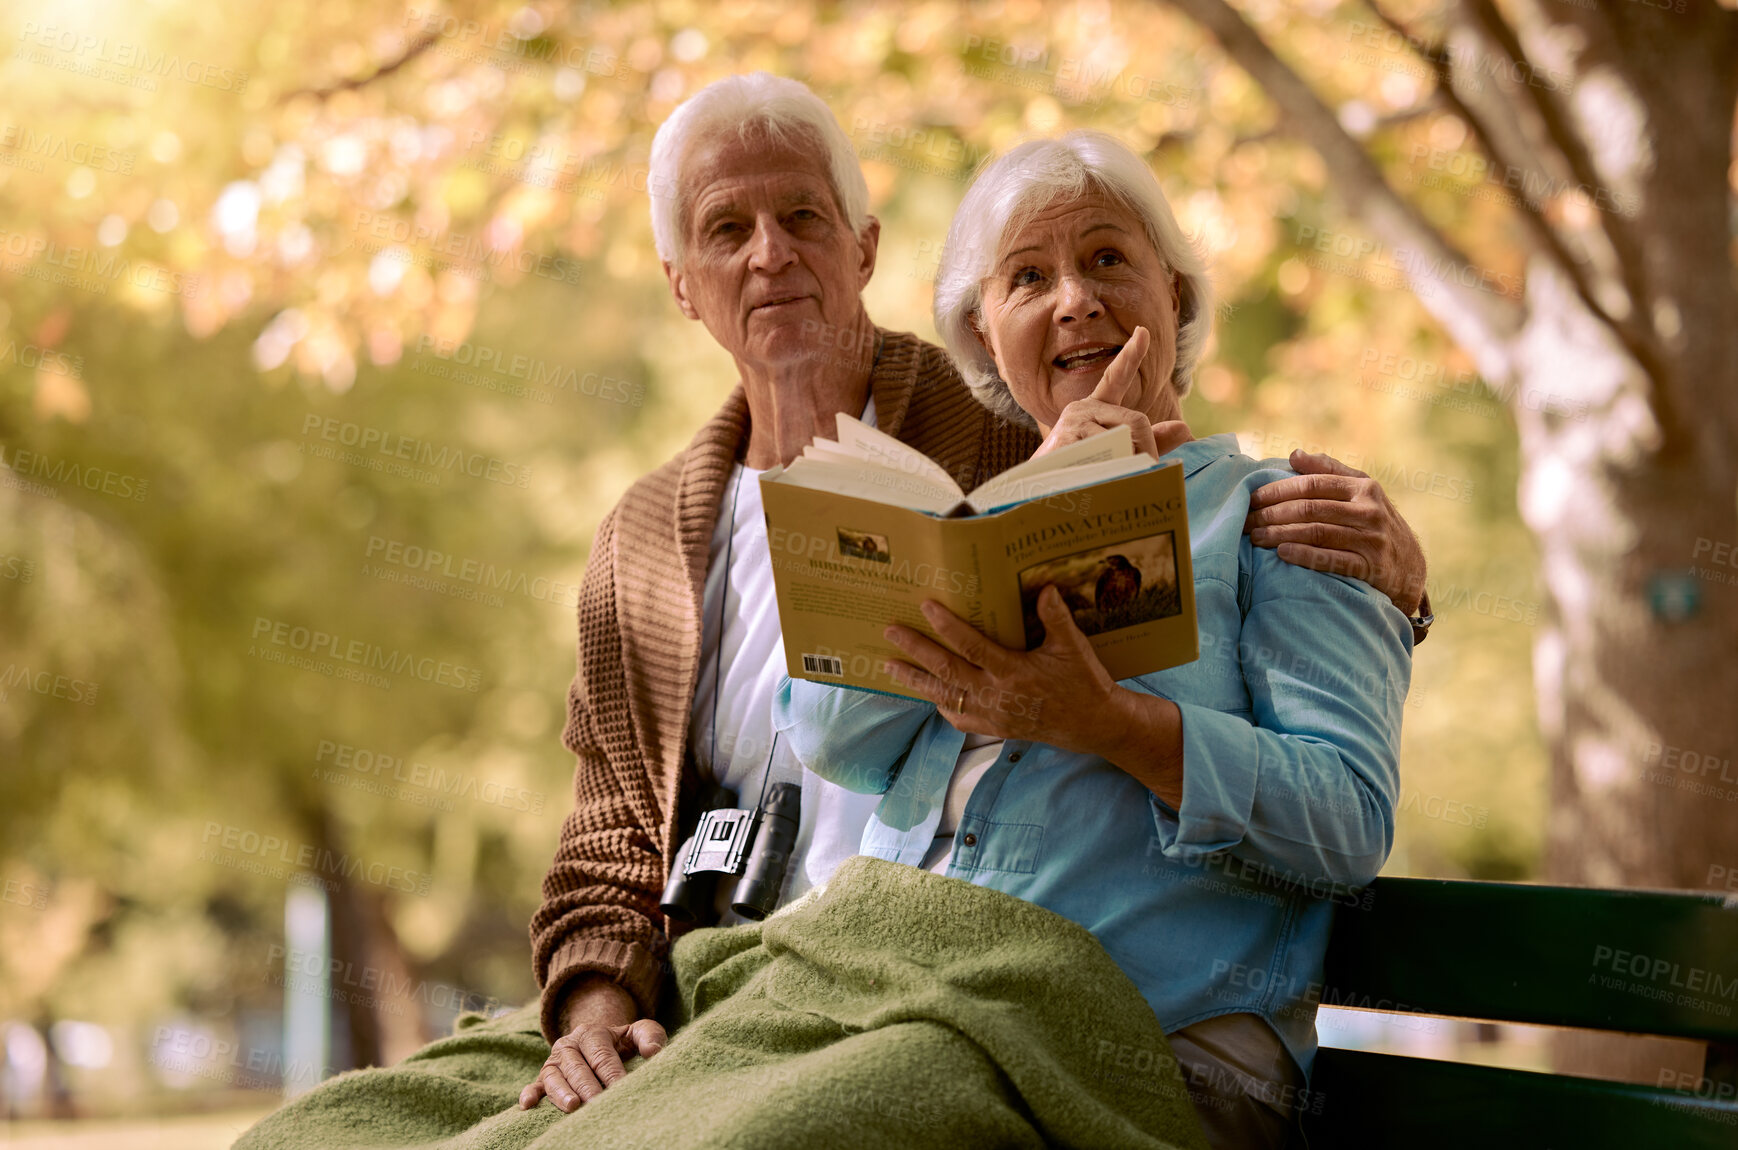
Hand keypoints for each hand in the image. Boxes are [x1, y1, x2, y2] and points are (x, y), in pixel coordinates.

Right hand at [519, 978, 665, 1112]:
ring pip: (554, 1077)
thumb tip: (653, 1052)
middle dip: (588, 1086)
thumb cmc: (623, 1043)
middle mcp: (569, 1045)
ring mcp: (554, 1062)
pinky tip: (528, 1105)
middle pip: (577, 1068)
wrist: (597, 1043)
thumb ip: (650, 1036)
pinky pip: (535, 1084)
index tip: (623, 1088)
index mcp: (592, 1033)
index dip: (612, 1073)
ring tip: (573, 1106)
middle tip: (598, 1102)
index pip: (602, 1055)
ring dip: (562, 1092)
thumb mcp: (638, 1032)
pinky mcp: (543, 1077)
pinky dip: (530, 1094)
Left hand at [882, 591, 1183, 802]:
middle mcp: (996, 696)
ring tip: (890, 666)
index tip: (925, 606)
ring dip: (915, 681)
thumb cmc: (1084, 682)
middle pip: (947, 671)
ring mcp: (992, 715)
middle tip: (891, 632)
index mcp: (1013, 672)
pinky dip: (942, 705)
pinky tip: (930, 695)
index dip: (947, 626)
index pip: (972, 646)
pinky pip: (959, 718)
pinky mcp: (994, 729)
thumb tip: (1046, 587)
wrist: (1094, 725)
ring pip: (945, 696)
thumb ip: (1057, 618)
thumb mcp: (1073, 647)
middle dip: (916, 651)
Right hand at [1033, 327, 1193, 461]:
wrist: (1040, 493)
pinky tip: (1096, 475)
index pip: (1115, 377)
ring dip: (1128, 462)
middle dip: (1147, 448)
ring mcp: (1073, 420)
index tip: (1143, 332)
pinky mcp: (1067, 436)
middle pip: (1137, 420)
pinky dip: (1112, 466)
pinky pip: (1107, 449)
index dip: (1131, 355)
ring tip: (1111, 477)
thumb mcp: (1119, 453)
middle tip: (1145, 470)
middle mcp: (1083, 408)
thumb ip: (1151, 442)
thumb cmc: (1079, 473)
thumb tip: (1185, 428)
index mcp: (1095, 409)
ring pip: (1124, 437)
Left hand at [1244, 450, 1427, 614]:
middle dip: (1272, 514)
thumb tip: (1294, 454)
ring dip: (1280, 535)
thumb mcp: (1361, 492)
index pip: (1312, 484)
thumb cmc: (1375, 523)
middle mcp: (1370, 510)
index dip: (1278, 490)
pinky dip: (1304, 555)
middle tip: (1245, 521)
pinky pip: (1331, 559)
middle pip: (1310, 508)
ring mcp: (1371, 539)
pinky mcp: (1371, 567)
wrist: (1410, 567)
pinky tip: (1281, 553)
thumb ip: (1329, 471)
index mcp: (1364, 487)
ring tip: (1255, 538)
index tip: (1251, 497)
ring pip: (1316, 533)